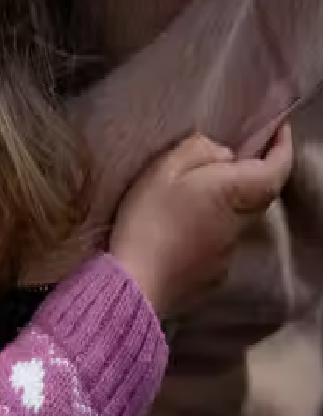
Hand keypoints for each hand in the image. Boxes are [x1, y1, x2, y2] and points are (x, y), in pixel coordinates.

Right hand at [108, 126, 292, 316]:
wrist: (134, 285)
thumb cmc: (148, 222)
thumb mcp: (163, 170)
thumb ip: (197, 150)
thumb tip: (223, 154)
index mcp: (236, 191)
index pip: (278, 165)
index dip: (282, 145)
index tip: (277, 129)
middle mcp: (241, 223)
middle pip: (256, 195)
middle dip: (245, 177)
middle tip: (220, 166)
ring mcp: (227, 255)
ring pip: (233, 223)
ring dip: (219, 210)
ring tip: (185, 208)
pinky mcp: (211, 278)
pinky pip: (213, 249)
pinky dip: (201, 239)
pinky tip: (174, 241)